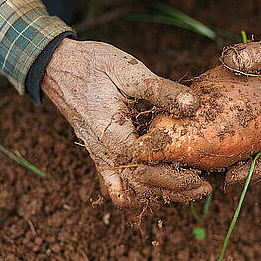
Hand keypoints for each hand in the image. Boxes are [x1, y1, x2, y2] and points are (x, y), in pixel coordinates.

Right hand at [42, 39, 211, 206]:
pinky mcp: (99, 155)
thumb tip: (193, 103)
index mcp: (111, 134)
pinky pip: (116, 185)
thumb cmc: (93, 65)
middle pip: (138, 189)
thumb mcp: (128, 70)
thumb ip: (161, 89)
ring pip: (126, 193)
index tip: (199, 174)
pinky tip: (161, 182)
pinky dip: (137, 191)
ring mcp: (99, 157)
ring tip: (187, 189)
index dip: (174, 176)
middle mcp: (102, 152)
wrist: (58, 66)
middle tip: (203, 189)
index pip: (145, 169)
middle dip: (172, 192)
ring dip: (156, 195)